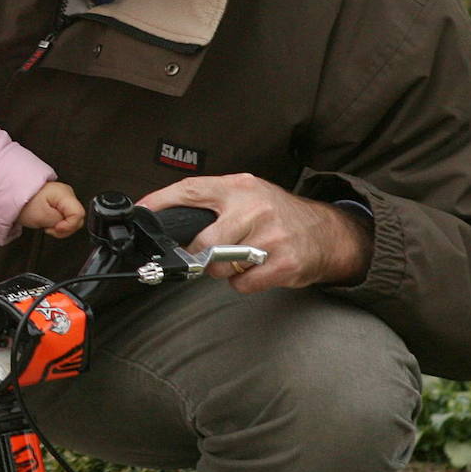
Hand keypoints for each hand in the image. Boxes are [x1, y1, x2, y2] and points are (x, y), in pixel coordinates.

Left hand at [17, 182, 85, 237]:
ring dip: (61, 227)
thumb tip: (66, 227)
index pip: (79, 214)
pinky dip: (58, 224)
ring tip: (47, 225)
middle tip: (50, 228)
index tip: (56, 228)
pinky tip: (49, 223)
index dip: (69, 225)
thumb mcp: (42, 216)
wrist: (15, 196)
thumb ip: (60, 223)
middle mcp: (68, 194)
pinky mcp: (60, 204)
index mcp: (65, 194)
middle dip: (65, 228)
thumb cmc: (25, 203)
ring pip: (72, 220)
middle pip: (77, 218)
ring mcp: (65, 199)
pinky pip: (66, 218)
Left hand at [138, 173, 371, 293]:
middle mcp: (254, 208)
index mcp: (239, 187)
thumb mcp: (249, 194)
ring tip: (239, 259)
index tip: (142, 212)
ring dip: (222, 270)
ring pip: (220, 267)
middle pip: (203, 241)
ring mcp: (270, 236)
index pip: (191, 190)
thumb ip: (216, 202)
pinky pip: (243, 284)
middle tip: (201, 256)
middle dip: (196, 255)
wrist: (328, 233)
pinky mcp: (283, 264)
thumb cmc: (279, 214)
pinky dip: (243, 282)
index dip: (161, 202)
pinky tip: (256, 270)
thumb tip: (171, 219)